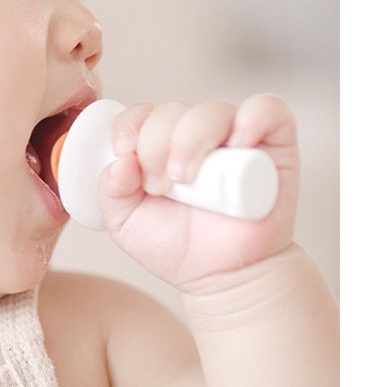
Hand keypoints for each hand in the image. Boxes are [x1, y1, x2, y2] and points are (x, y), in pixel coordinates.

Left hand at [97, 94, 299, 290]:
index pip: (141, 114)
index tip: (124, 155)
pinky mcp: (275, 144)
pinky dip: (252, 118)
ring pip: (212, 110)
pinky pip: (267, 109)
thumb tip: (119, 161)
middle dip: (156, 145)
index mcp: (161, 144)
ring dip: (191, 139)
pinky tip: (238, 143)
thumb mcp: (126, 223)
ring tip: (187, 178)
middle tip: (160, 186)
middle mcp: (197, 135)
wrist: (225, 277)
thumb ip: (111, 191)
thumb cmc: (179, 246)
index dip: (129, 128)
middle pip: (172, 111)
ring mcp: (236, 136)